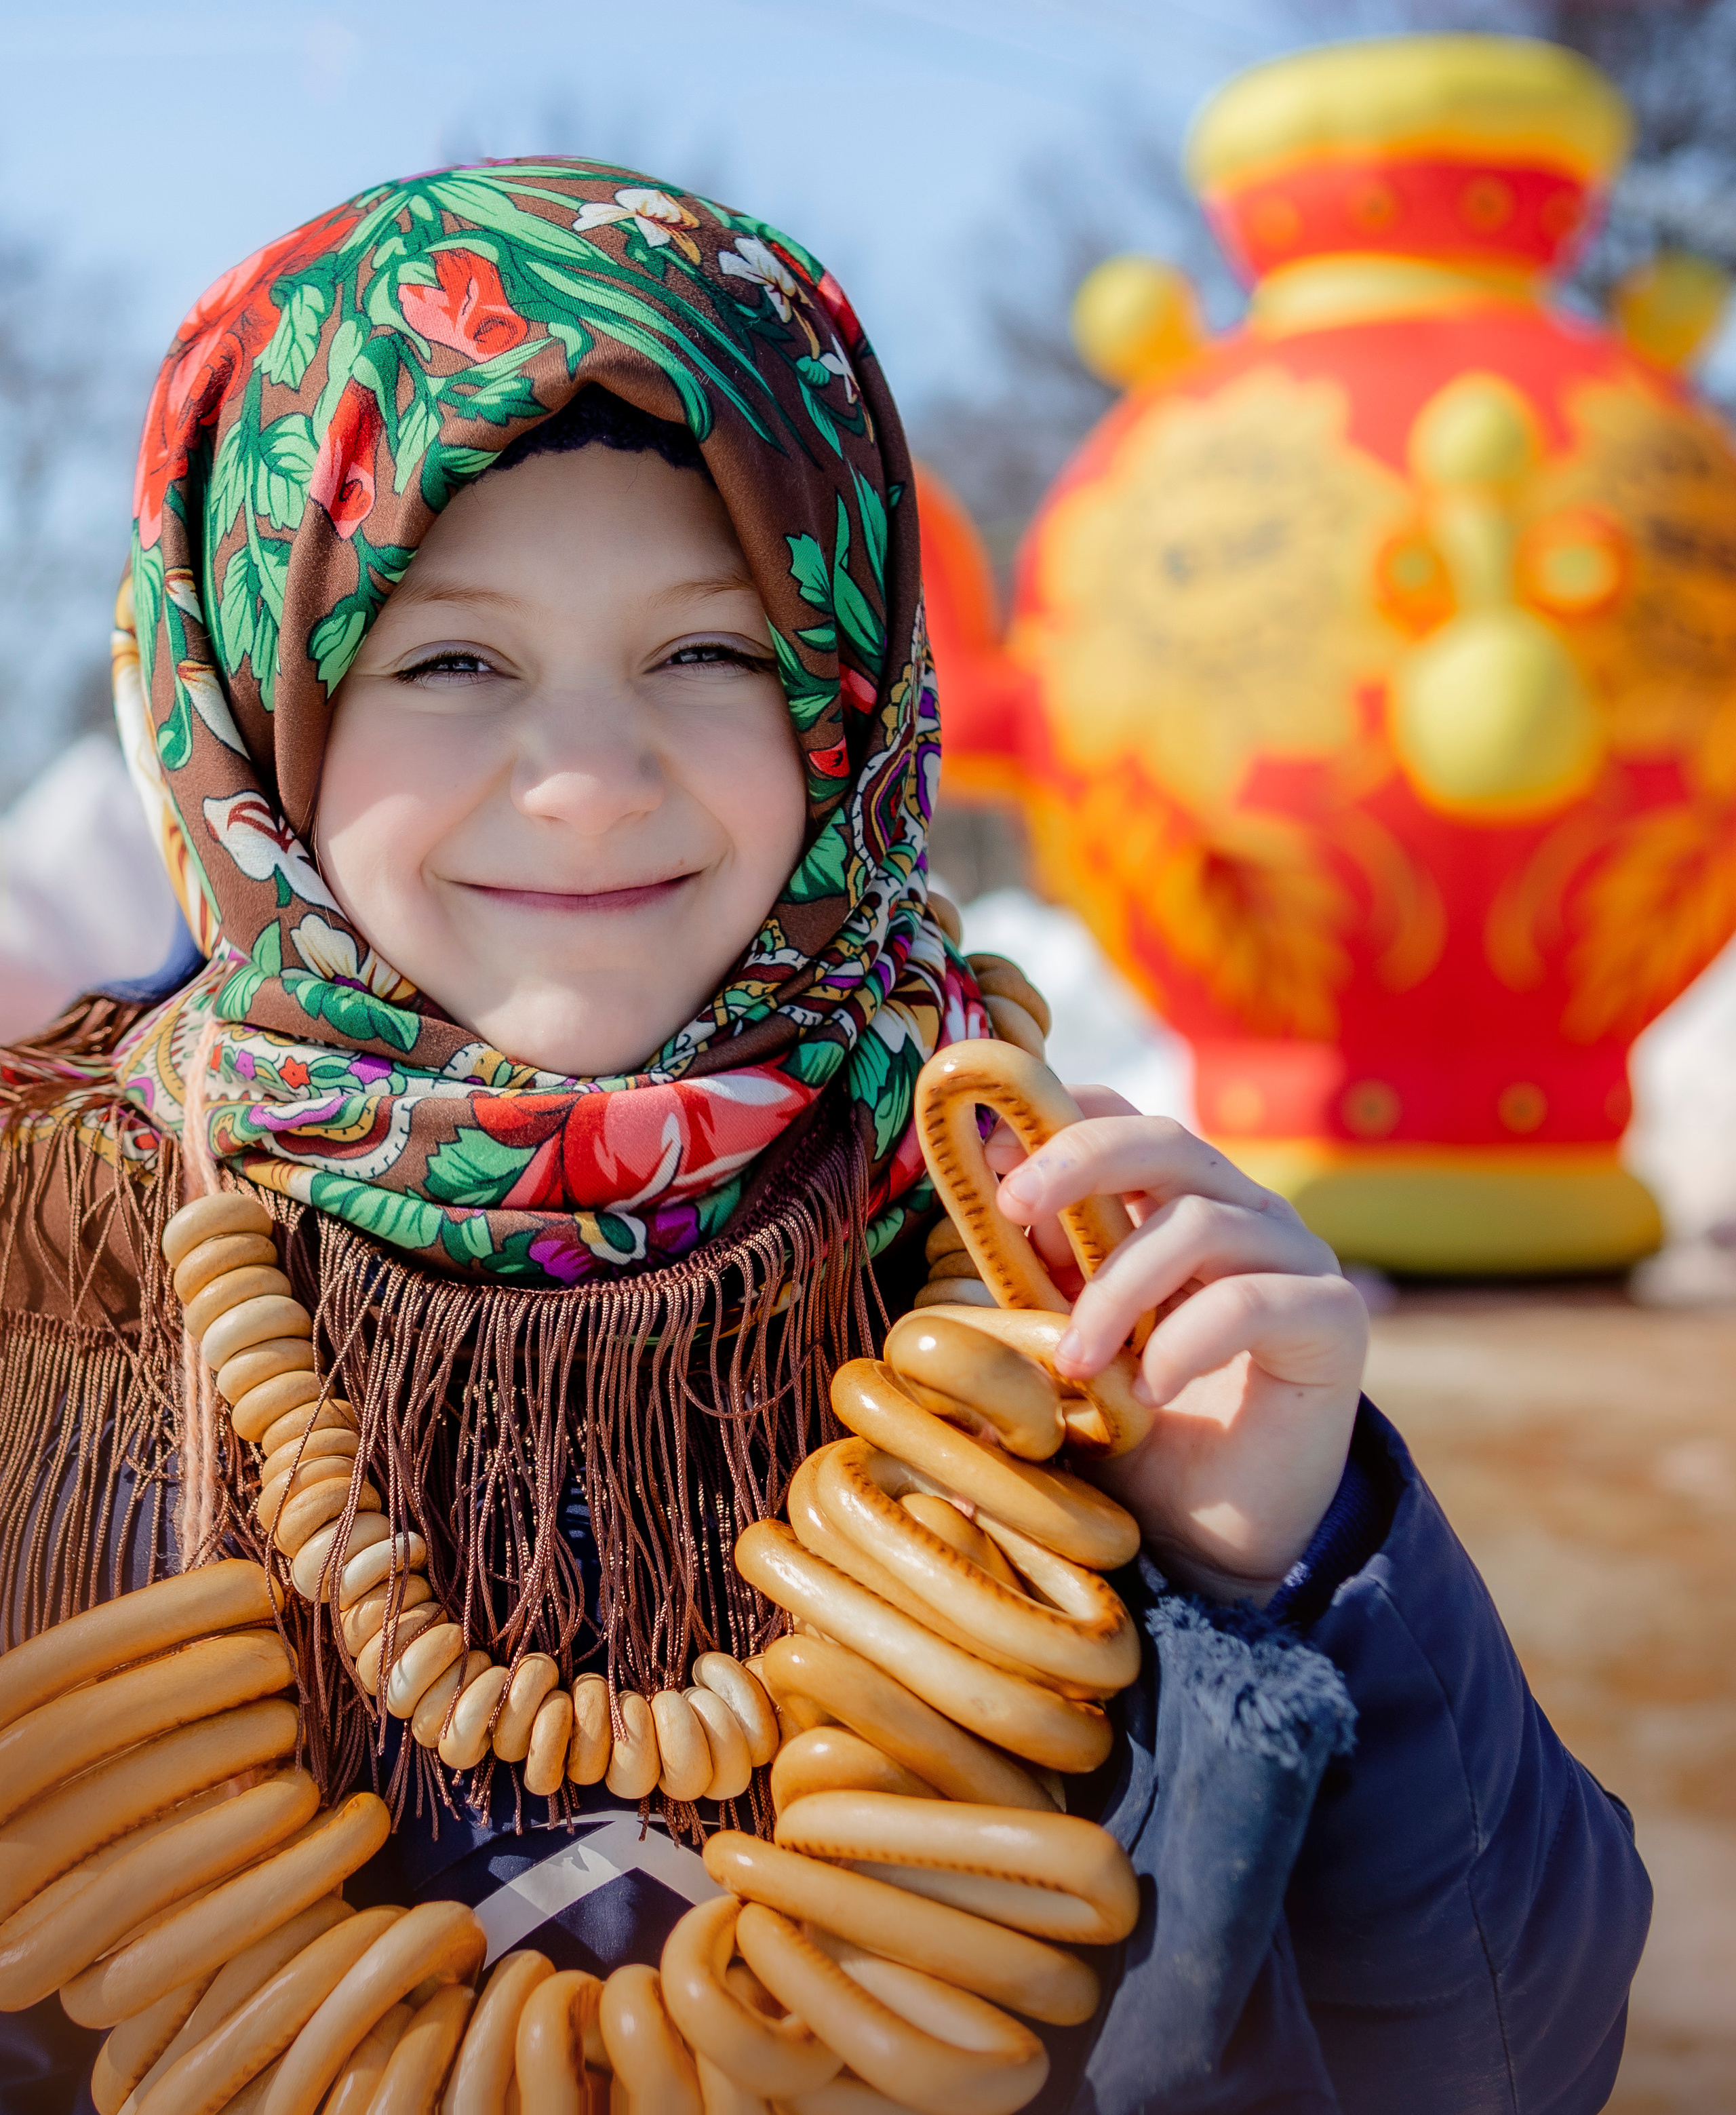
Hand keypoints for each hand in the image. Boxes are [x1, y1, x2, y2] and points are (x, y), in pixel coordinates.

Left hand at [989, 1091, 1368, 1604]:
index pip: (1127, 1121)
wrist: (1215, 1536)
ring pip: (1199, 1222)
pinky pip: (1250, 1301)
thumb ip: (1036, 1281)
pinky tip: (1151, 1395)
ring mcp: (1293, 1259)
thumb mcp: (1068, 1344)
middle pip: (1166, 1142)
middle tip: (1013, 1206)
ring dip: (1118, 1290)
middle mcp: (1241, 1215)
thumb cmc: (1134, 1432)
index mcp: (1175, 1204)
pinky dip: (1183, 1343)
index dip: (1062, 1120)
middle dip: (1080, 1160)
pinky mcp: (1332, 1318)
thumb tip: (983, 1209)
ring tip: (1078, 1364)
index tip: (994, 1155)